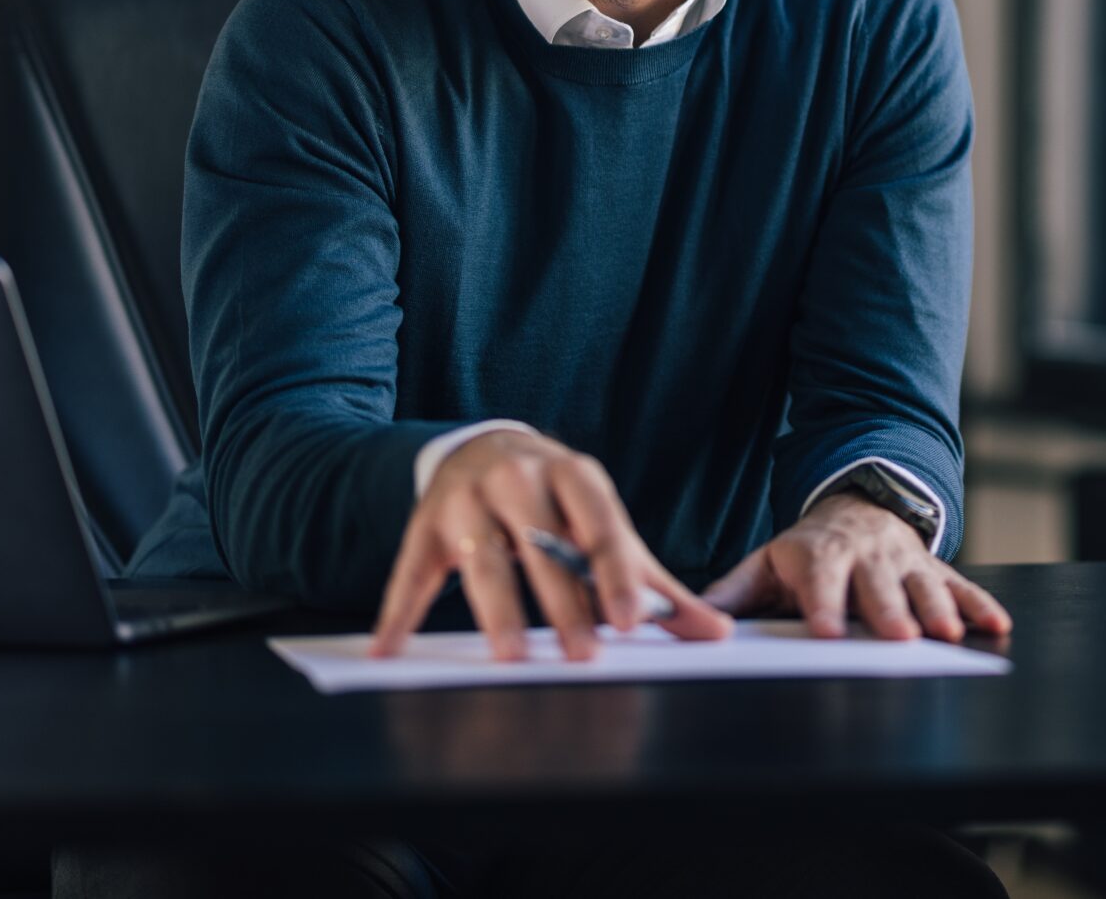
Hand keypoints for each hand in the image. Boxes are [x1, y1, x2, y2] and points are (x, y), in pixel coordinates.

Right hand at [369, 429, 730, 661]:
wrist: (485, 447)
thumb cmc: (559, 501)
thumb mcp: (605, 526)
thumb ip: (655, 584)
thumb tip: (715, 633)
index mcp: (573, 477)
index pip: (599, 525)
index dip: (615, 573)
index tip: (629, 620)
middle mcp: (518, 480)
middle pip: (542, 547)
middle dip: (563, 603)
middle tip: (582, 654)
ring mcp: (466, 502)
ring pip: (482, 561)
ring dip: (498, 611)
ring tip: (512, 657)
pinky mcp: (424, 527)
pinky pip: (410, 573)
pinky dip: (399, 612)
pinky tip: (390, 649)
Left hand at [701, 493, 1012, 641]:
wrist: (859, 507)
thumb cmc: (807, 552)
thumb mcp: (767, 564)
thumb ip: (733, 595)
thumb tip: (692, 622)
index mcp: (820, 556)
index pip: (820, 581)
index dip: (825, 605)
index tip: (828, 632)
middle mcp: (866, 557)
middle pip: (878, 586)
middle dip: (888, 610)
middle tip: (899, 636)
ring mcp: (905, 562)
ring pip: (923, 586)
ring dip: (936, 609)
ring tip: (945, 632)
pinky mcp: (934, 570)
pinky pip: (962, 587)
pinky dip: (979, 606)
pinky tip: (997, 625)